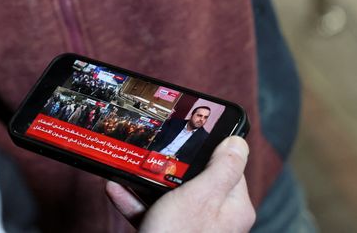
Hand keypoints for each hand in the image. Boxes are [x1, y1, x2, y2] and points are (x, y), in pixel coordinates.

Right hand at [106, 136, 254, 232]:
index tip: (187, 134)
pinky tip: (116, 188)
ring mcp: (193, 228)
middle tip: (152, 149)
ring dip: (145, 182)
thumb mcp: (201, 194)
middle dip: (168, 165)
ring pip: (170, 196)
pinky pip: (153, 212)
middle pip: (195, 179)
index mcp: (233, 206)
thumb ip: (222, 167)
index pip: (227, 166)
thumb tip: (239, 142)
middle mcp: (216, 217)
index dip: (208, 149)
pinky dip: (134, 201)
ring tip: (128, 167)